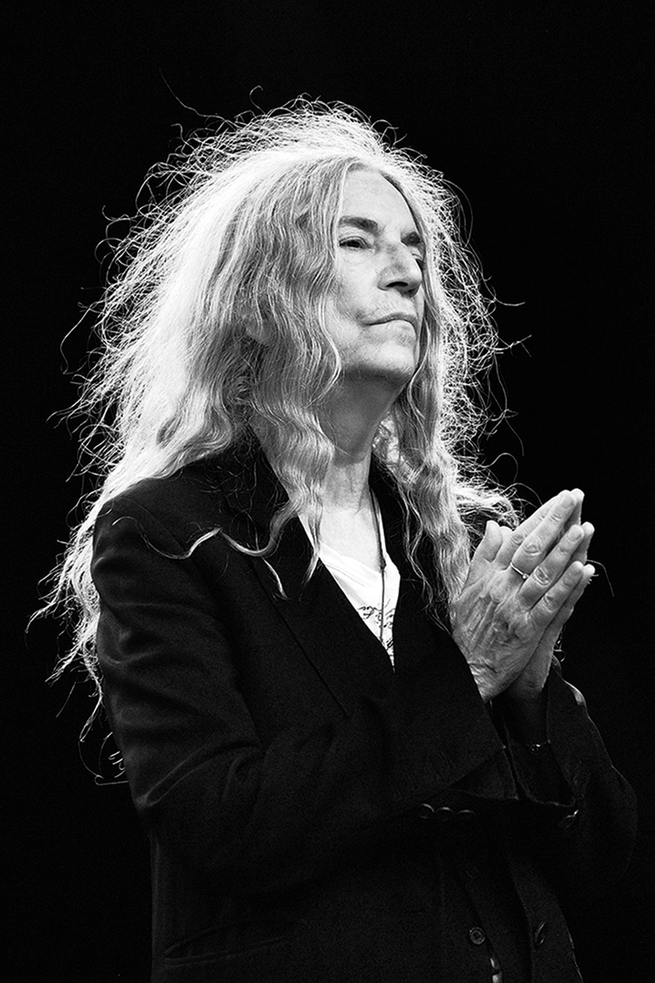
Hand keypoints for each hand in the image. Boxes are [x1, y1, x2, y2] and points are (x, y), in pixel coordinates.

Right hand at [450, 490, 594, 702]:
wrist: (467, 668)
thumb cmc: (467, 629)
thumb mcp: (465, 588)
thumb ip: (482, 557)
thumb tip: (494, 526)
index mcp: (489, 575)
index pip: (515, 539)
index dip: (537, 517)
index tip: (555, 501)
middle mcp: (502, 587)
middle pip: (531, 548)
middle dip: (554, 521)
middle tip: (572, 499)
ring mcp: (516, 607)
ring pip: (543, 573)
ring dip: (564, 549)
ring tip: (582, 528)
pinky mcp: (528, 628)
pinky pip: (551, 603)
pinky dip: (568, 586)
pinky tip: (583, 570)